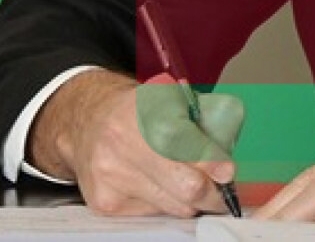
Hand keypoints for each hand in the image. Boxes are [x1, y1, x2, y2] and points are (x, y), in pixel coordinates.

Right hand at [27, 70, 244, 216]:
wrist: (87, 121)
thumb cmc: (137, 112)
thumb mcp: (171, 102)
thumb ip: (203, 126)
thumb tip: (224, 168)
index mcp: (145, 112)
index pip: (190, 147)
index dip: (215, 164)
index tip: (227, 173)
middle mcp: (124, 145)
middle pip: (186, 187)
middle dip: (212, 193)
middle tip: (221, 192)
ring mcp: (112, 177)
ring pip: (173, 206)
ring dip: (189, 200)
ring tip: (188, 182)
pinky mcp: (104, 202)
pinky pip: (152, 214)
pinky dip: (163, 203)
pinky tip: (157, 185)